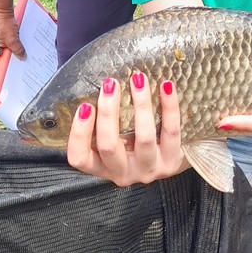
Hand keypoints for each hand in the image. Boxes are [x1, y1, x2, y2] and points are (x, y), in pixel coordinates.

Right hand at [0, 13, 25, 68]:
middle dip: (7, 57)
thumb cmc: (3, 22)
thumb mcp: (13, 39)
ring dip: (6, 51)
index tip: (13, 66)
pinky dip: (4, 46)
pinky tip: (10, 43)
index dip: (5, 65)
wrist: (0, 10)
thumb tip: (22, 58)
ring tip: (12, 47)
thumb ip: (18, 50)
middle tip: (15, 56)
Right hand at [66, 73, 187, 185]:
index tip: (85, 106)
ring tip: (138, 79)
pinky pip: (170, 131)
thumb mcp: (115, 140)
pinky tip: (166, 86)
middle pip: (109, 146)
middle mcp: (123, 173)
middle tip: (110, 84)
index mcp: (102, 167)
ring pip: (143, 137)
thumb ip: (103, 122)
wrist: (171, 161)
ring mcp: (148, 169)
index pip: (80, 158)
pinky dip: (169, 106)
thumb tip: (99, 84)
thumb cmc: (135, 143)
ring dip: (140, 104)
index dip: (79, 134)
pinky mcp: (172, 162)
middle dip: (108, 112)